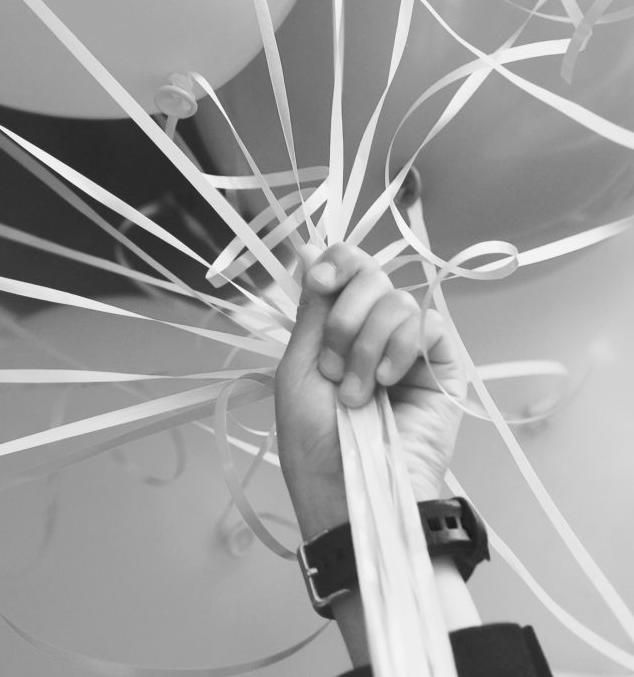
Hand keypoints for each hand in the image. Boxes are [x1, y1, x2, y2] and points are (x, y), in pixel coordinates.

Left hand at [275, 243, 465, 539]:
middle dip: (344, 315)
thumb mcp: (300, 368)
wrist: (352, 493)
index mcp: (335, 328)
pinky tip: (387, 382)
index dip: (336, 262)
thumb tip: (311, 249)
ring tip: (356, 392)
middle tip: (331, 365)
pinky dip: (401, 347)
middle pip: (371, 274)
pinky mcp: (443, 369)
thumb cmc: (315, 442)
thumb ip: (313, 310)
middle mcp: (373, 332)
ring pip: (397, 298)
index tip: (320, 280)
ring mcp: (409, 350)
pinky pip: (428, 323)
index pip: (346, 268)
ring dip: (365, 343)